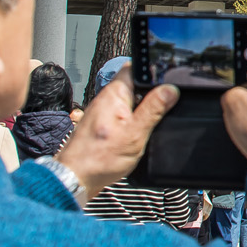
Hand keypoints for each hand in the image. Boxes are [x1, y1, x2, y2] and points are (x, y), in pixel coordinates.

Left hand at [56, 66, 179, 201]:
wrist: (76, 178)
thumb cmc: (99, 159)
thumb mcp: (135, 134)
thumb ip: (153, 109)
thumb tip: (170, 89)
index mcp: (114, 94)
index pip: (134, 68)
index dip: (152, 70)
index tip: (168, 80)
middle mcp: (105, 98)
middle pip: (133, 84)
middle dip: (150, 93)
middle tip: (162, 109)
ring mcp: (102, 111)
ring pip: (129, 100)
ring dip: (141, 109)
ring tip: (148, 124)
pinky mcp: (101, 124)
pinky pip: (122, 114)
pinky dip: (132, 121)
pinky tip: (135, 134)